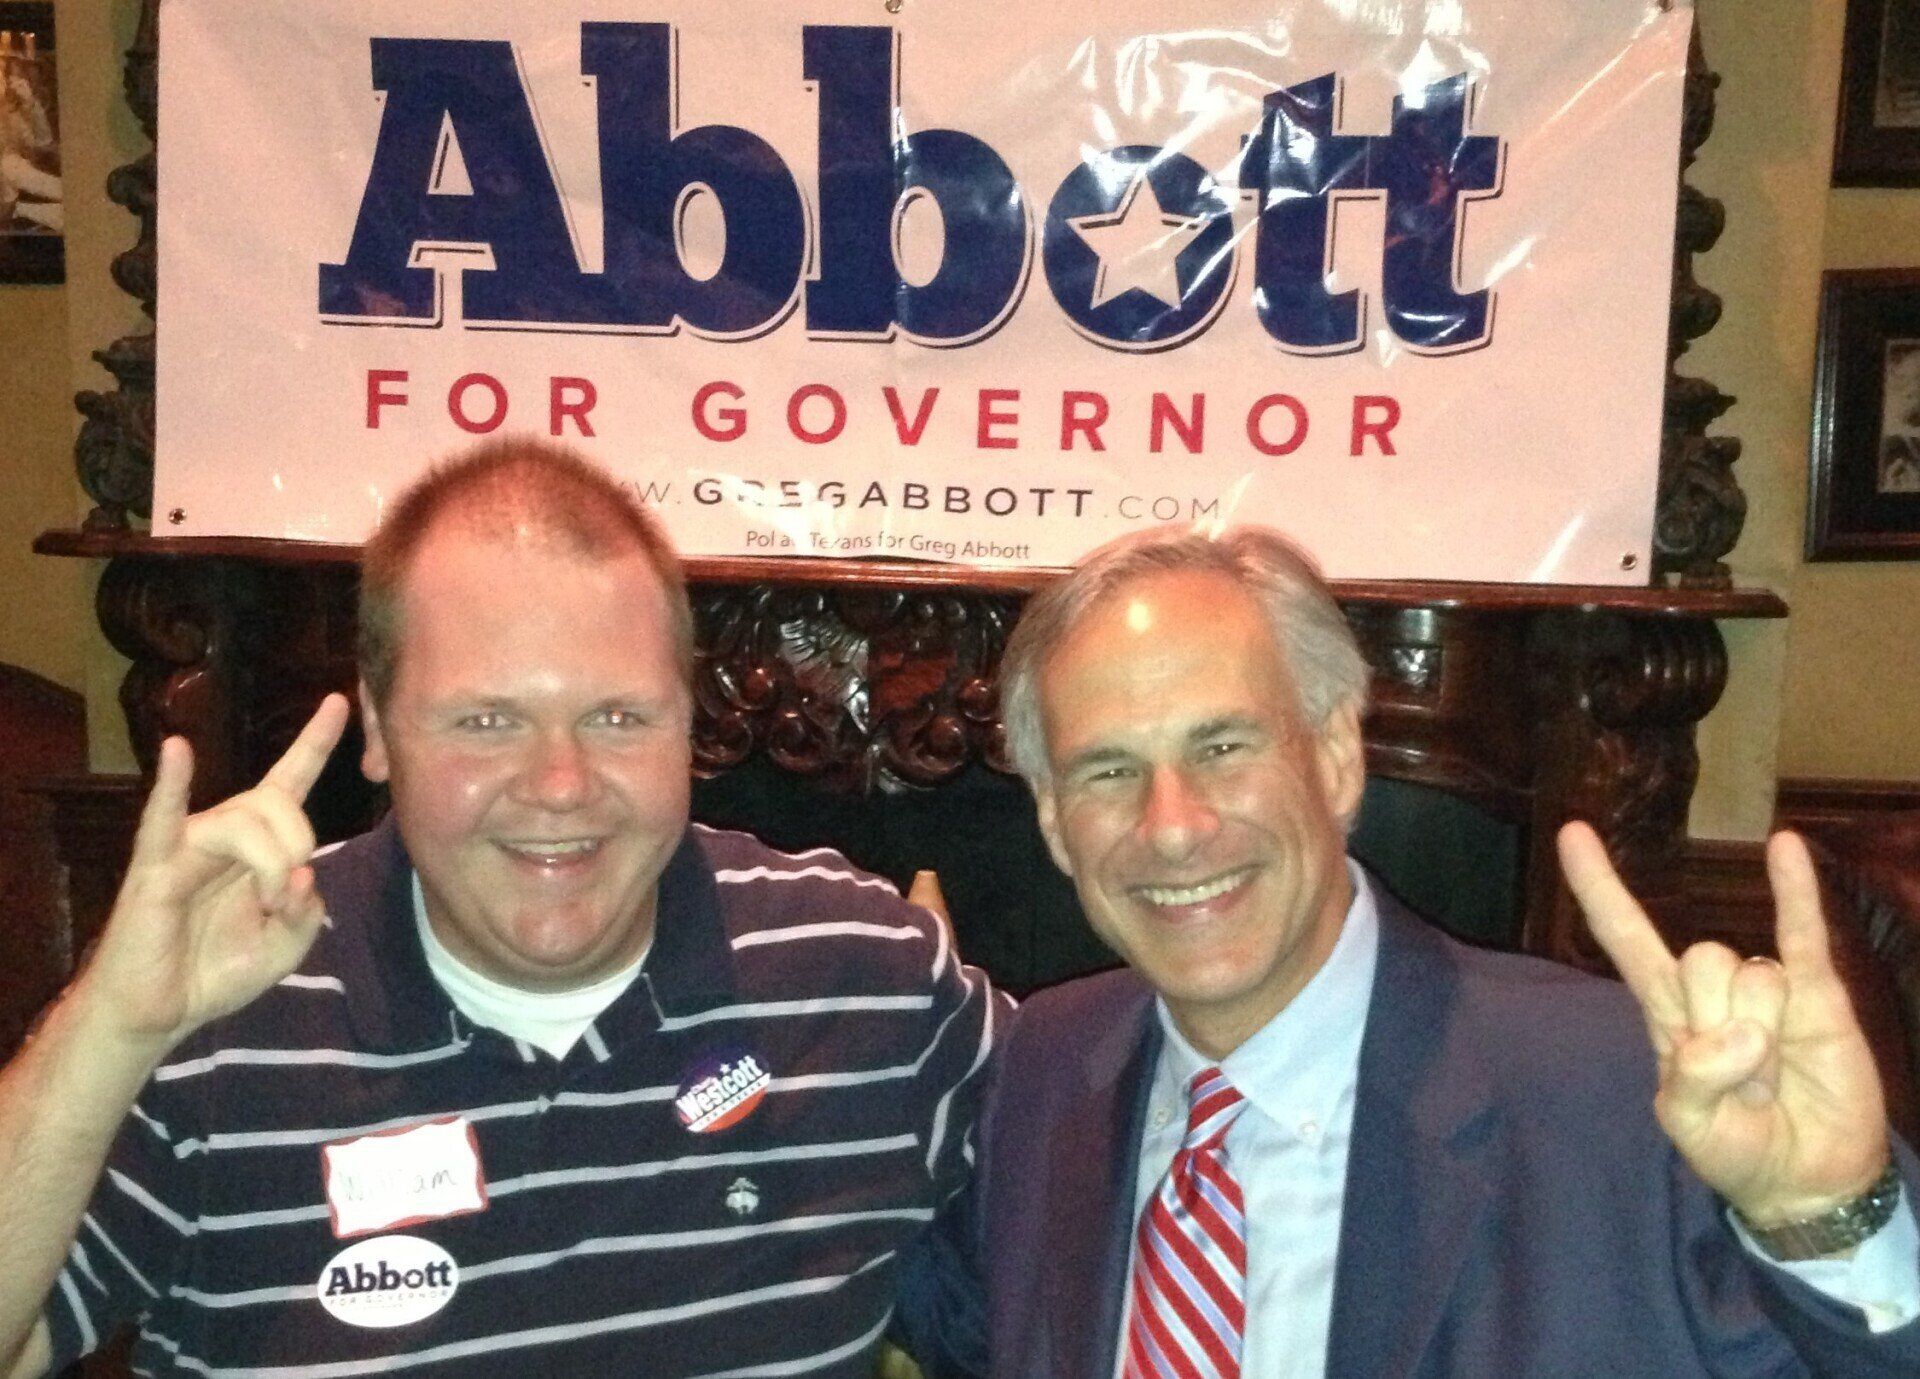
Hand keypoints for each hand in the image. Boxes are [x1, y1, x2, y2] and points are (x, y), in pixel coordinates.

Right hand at [75, 695, 350, 1053]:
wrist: (159, 1013)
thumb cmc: (215, 972)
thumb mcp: (285, 948)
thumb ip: (306, 914)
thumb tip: (302, 876)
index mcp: (257, 845)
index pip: (290, 780)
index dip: (316, 741)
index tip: (339, 700)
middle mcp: (223, 834)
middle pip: (277, 802)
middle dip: (300, 841)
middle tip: (289, 892)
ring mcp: (186, 846)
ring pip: (243, 819)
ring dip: (271, 861)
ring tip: (267, 900)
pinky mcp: (155, 868)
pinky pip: (162, 820)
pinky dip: (170, 784)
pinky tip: (176, 751)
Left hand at [1558, 821, 1888, 1224]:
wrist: (1807, 1180)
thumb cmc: (1737, 1148)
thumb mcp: (1690, 1125)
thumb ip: (1694, 1080)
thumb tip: (1743, 1033)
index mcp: (1666, 1012)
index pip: (1625, 937)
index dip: (1600, 888)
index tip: (1572, 831)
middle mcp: (1710, 988)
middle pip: (1701, 960)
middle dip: (1722, 1028)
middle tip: (1742, 1088)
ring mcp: (1765, 987)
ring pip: (1753, 974)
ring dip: (1764, 1038)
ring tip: (1772, 1083)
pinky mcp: (1819, 996)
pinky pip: (1803, 933)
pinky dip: (1795, 890)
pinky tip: (1785, 845)